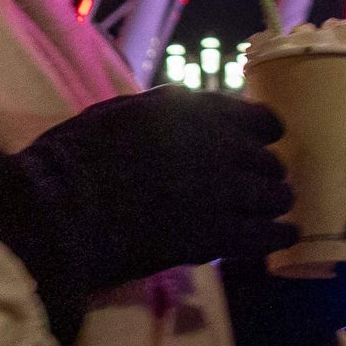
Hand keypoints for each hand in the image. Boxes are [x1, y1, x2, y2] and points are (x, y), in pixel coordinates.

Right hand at [41, 88, 300, 291]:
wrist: (59, 209)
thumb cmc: (73, 157)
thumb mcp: (120, 113)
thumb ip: (161, 113)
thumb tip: (180, 116)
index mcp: (191, 109)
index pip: (254, 117)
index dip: (262, 133)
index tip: (264, 142)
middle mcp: (215, 144)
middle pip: (267, 160)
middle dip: (267, 173)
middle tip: (263, 186)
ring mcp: (219, 190)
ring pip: (273, 196)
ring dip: (275, 203)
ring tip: (276, 212)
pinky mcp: (214, 235)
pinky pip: (265, 236)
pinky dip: (278, 235)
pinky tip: (286, 236)